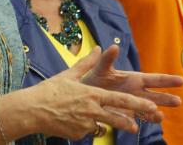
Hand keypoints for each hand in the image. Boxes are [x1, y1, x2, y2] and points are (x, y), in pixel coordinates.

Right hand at [27, 46, 158, 139]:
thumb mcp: (68, 74)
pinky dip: (81, 126)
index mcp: (92, 94)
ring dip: (102, 124)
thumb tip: (98, 48)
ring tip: (102, 121)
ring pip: (100, 126)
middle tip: (136, 126)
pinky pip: (85, 130)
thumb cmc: (49, 90)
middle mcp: (92, 110)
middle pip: (117, 118)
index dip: (137, 104)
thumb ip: (86, 63)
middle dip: (128, 122)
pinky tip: (67, 120)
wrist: (31, 109)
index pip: (120, 100)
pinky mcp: (77, 134)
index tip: (151, 107)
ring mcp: (85, 124)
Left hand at [81, 44, 182, 121]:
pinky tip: (148, 122)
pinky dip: (143, 120)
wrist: (85, 94)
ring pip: (148, 108)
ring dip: (156, 112)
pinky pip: (137, 117)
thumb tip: (114, 47)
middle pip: (155, 95)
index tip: (181, 80)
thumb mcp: (101, 67)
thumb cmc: (94, 78)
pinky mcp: (126, 114)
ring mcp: (132, 103)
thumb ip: (108, 59)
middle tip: (179, 101)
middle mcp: (136, 91)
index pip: (153, 79)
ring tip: (162, 116)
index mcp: (133, 78)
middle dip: (166, 98)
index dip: (167, 80)